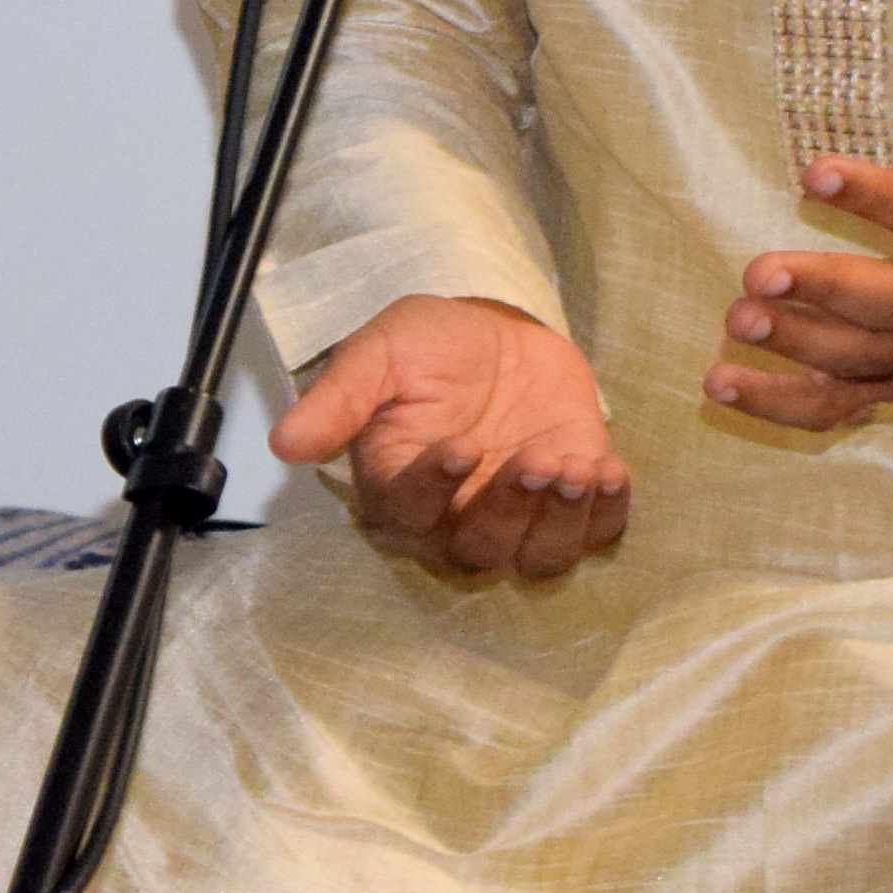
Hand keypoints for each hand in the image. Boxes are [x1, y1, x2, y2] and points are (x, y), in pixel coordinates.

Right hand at [272, 293, 630, 580]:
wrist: (500, 334)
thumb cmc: (433, 346)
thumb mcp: (379, 353)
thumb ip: (337, 399)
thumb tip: (283, 443)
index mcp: (398, 486)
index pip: (408, 513)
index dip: (434, 491)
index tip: (459, 446)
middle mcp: (455, 519)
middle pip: (478, 550)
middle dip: (510, 509)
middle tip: (535, 458)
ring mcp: (518, 518)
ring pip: (538, 558)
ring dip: (562, 521)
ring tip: (579, 467)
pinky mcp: (573, 507)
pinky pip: (595, 538)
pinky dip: (607, 515)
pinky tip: (609, 471)